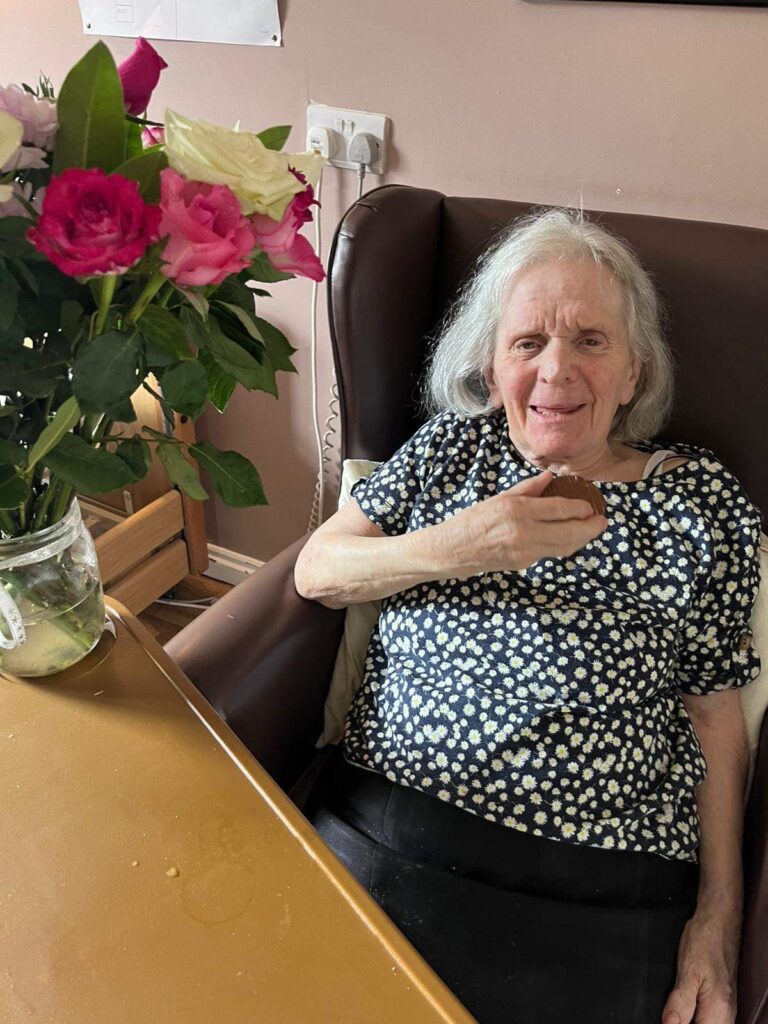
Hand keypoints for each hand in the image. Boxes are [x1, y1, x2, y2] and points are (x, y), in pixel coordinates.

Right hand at [445, 469, 607, 575]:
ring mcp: (526, 551)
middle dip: (590, 528)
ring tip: (591, 530)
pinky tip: (567, 538)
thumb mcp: (500, 498)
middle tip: (602, 521)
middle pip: (570, 532)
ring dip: (581, 539)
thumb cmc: (472, 520)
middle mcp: (526, 532)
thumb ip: (528, 488)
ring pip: (564, 547)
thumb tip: (550, 477)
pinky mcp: (524, 563)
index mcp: (519, 510)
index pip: (561, 510)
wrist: (453, 550)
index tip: (591, 506)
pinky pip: (549, 552)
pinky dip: (562, 545)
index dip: (581, 509)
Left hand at [662, 909, 739, 1023]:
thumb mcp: (689, 970)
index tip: (668, 1017)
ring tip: (672, 1007)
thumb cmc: (705, 940)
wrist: (718, 919)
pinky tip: (681, 1006)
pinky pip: (706, 1017)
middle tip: (669, 1010)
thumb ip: (680, 1002)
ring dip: (686, 1018)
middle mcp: (725, 1013)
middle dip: (682, 1021)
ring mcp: (724, 1006)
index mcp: (718, 1010)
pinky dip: (692, 1014)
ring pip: (704, 1023)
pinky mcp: (720, 998)